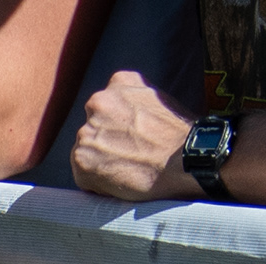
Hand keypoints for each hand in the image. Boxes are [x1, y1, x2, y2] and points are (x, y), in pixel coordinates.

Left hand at [72, 72, 198, 200]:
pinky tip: (122, 179)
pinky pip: (83, 175)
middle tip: (130, 153)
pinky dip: (98, 181)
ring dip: (101, 160)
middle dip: (107, 140)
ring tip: (129, 168)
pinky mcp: (81, 160)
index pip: (107, 104)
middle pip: (94, 127)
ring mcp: (87, 132)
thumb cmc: (178, 134)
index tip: (131, 134)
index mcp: (119, 83)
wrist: (184, 160)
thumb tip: (125, 112)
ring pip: (87, 150)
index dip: (118, 123)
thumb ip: (135, 97)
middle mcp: (98, 103)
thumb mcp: (159, 97)